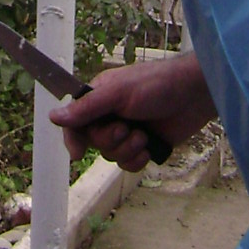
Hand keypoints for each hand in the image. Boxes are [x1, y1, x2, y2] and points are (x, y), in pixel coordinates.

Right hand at [51, 51, 216, 172]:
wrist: (195, 95)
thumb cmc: (157, 84)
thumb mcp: (118, 93)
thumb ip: (86, 108)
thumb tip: (52, 117)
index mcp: (99, 99)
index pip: (75, 123)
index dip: (73, 139)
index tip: (78, 154)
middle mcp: (110, 116)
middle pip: (93, 143)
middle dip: (111, 140)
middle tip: (127, 127)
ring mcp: (127, 132)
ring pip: (110, 156)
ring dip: (127, 149)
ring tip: (144, 136)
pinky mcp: (143, 146)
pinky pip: (128, 164)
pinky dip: (137, 160)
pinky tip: (149, 149)